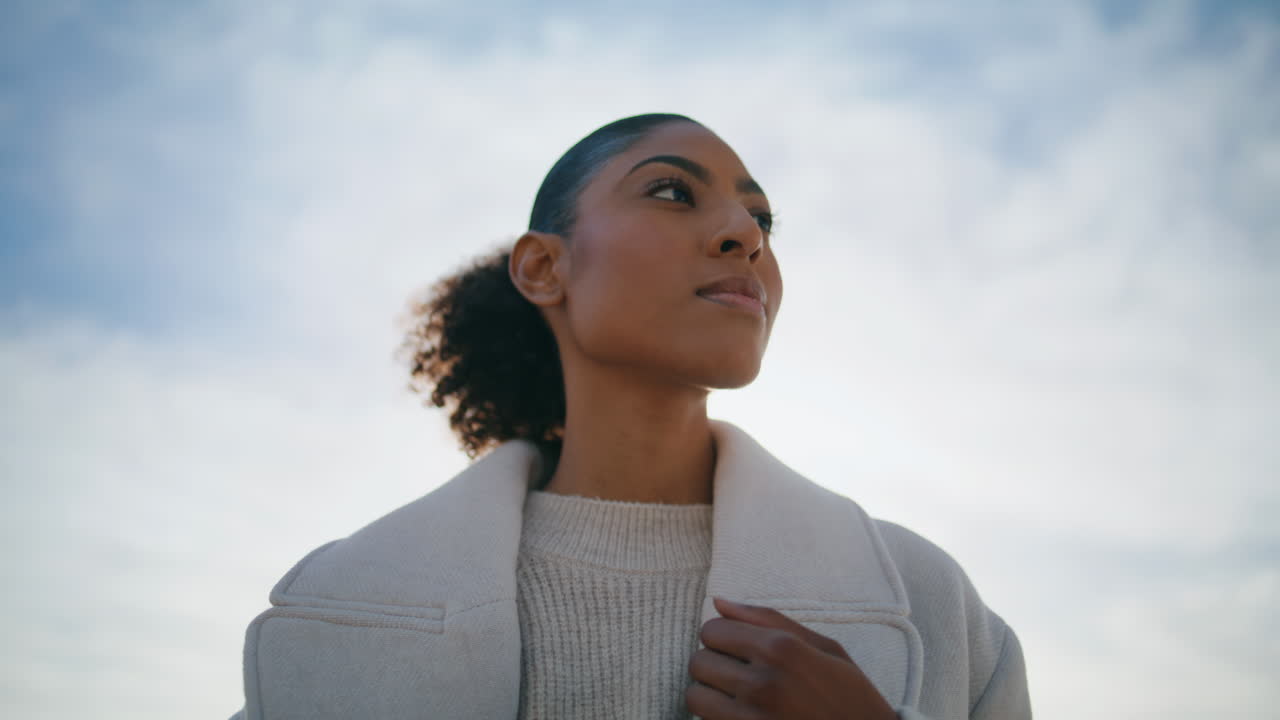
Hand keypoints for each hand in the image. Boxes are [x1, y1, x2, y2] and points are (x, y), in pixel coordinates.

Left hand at [685, 597, 897, 719]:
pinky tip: (742, 714)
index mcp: (781, 650)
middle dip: (714, 663)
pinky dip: (717, 717)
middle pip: (698, 662)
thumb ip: (767, 620)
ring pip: (695, 696)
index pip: (711, 630)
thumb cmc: (850, 693)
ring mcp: (752, 719)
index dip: (722, 636)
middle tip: (739, 672)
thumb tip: (719, 601)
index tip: (738, 647)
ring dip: (710, 693)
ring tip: (735, 695)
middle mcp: (763, 684)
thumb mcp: (823, 646)